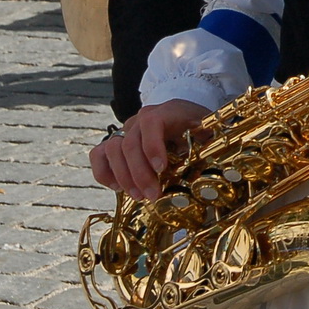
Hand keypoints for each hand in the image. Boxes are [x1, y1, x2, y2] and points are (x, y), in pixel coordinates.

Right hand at [89, 98, 210, 200]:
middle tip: (153, 195)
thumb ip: (206, 142)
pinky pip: (98, 155)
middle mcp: (139, 120)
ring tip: (139, 196)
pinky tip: (118, 187)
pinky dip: (104, 172)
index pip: (151, 122)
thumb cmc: (194, 126)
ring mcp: (125, 131)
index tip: (161, 170)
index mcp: (164, 112)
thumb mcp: (206, 130)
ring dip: (124, 177)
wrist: (181, 117)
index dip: (152, 146)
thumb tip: (210, 157)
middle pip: (130, 143)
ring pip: (111, 150)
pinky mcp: (115, 143)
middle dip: (140, 174)